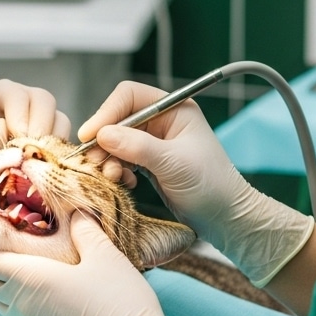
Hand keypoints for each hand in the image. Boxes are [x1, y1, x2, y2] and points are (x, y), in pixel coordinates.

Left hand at [0, 80, 69, 238]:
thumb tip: (3, 128)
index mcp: (3, 92)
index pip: (17, 95)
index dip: (19, 116)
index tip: (16, 138)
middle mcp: (28, 98)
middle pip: (44, 100)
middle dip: (40, 127)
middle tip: (31, 152)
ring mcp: (46, 115)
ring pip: (61, 119)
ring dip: (51, 143)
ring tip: (36, 162)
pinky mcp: (57, 135)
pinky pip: (66, 140)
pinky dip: (58, 154)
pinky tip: (45, 168)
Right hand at [79, 82, 313, 285]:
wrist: (224, 218)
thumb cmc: (211, 186)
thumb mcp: (173, 164)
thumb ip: (138, 147)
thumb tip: (102, 135)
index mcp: (175, 109)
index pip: (129, 96)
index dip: (107, 112)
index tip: (90, 135)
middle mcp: (162, 121)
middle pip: (118, 118)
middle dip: (104, 140)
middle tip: (94, 162)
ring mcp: (154, 142)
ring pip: (116, 140)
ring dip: (108, 158)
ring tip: (110, 176)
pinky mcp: (148, 161)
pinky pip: (121, 158)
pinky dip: (116, 169)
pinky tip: (123, 182)